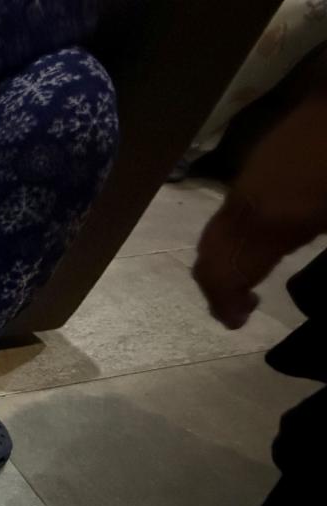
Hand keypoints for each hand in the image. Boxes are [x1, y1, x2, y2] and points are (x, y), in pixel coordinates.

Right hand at [192, 90, 326, 328]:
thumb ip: (307, 240)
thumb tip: (320, 286)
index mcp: (266, 221)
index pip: (222, 274)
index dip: (224, 304)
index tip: (239, 322)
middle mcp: (243, 204)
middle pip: (209, 255)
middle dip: (216, 287)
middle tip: (239, 308)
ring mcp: (247, 181)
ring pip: (215, 231)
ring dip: (224, 261)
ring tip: (247, 281)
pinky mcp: (258, 164)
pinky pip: (231, 211)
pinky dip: (235, 237)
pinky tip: (264, 239)